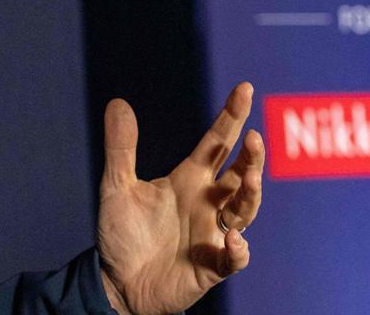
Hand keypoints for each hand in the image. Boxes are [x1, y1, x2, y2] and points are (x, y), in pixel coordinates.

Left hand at [97, 82, 264, 314]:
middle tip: (253, 138)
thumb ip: (120, 147)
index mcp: (189, 180)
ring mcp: (213, 234)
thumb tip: (118, 101)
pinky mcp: (212, 266)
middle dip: (251, 157)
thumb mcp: (116, 187)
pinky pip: (234, 258)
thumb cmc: (123, 234)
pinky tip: (233, 239)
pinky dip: (238, 249)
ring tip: (250, 177)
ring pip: (245, 210)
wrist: (118, 283)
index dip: (231, 116)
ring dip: (251, 194)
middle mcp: (207, 203)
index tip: (245, 88)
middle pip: (240, 175)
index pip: (216, 143)